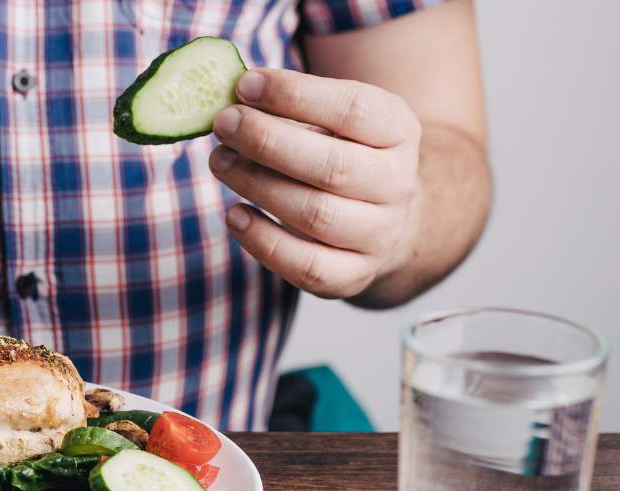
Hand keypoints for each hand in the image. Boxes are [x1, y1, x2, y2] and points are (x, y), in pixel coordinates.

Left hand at [208, 68, 421, 299]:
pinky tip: (234, 215)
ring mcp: (379, 235)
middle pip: (333, 167)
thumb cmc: (342, 153)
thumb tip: (233, 97)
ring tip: (220, 162)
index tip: (245, 85)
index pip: (355, 110)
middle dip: (268, 142)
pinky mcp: (352, 276)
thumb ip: (292, 106)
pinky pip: (306, 266)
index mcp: (399, 131)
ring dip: (257, 185)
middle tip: (224, 125)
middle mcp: (396, 185)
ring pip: (316, 215)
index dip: (295, 95)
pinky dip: (263, 241)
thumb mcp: (333, 118)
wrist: (379, 216)